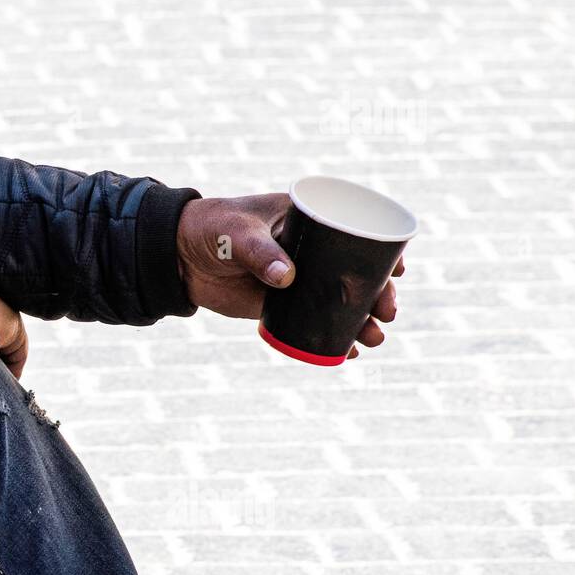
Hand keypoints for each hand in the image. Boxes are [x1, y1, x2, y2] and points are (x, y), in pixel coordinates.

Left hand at [176, 194, 402, 358]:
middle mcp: (311, 250)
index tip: (398, 271)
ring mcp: (299, 278)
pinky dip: (331, 336)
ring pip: (340, 300)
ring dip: (361, 320)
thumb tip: (287, 278)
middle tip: (387, 313)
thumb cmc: (210, 228)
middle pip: (356, 273)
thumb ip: (259, 252)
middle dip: (378, 294)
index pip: (356, 233)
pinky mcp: (281, 303)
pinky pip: (314, 320)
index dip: (384, 252)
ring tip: (374, 339)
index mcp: (309, 221)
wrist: (177, 257)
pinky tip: (347, 353)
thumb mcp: (235, 233)